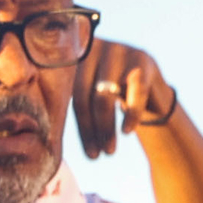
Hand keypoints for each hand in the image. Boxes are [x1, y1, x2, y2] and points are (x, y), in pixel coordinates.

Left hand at [70, 41, 182, 161]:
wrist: (154, 87)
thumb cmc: (116, 96)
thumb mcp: (92, 94)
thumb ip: (75, 102)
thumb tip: (48, 140)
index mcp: (74, 55)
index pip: (73, 95)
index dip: (81, 127)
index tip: (90, 154)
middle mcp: (94, 47)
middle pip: (86, 94)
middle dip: (93, 129)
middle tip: (98, 155)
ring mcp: (118, 50)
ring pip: (106, 95)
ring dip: (107, 127)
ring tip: (110, 150)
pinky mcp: (142, 60)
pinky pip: (135, 91)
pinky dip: (130, 114)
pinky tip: (127, 131)